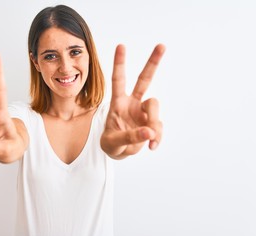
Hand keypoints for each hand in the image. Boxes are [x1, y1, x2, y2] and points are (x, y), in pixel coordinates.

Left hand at [101, 44, 165, 158]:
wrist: (119, 152)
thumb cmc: (111, 143)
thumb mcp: (114, 142)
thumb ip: (130, 137)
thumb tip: (149, 132)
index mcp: (118, 103)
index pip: (118, 80)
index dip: (119, 64)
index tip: (121, 45)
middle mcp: (132, 103)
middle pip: (144, 80)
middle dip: (152, 63)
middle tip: (162, 45)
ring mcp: (143, 112)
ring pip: (155, 105)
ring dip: (153, 121)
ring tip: (148, 139)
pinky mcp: (152, 122)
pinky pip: (159, 126)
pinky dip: (157, 136)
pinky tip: (151, 146)